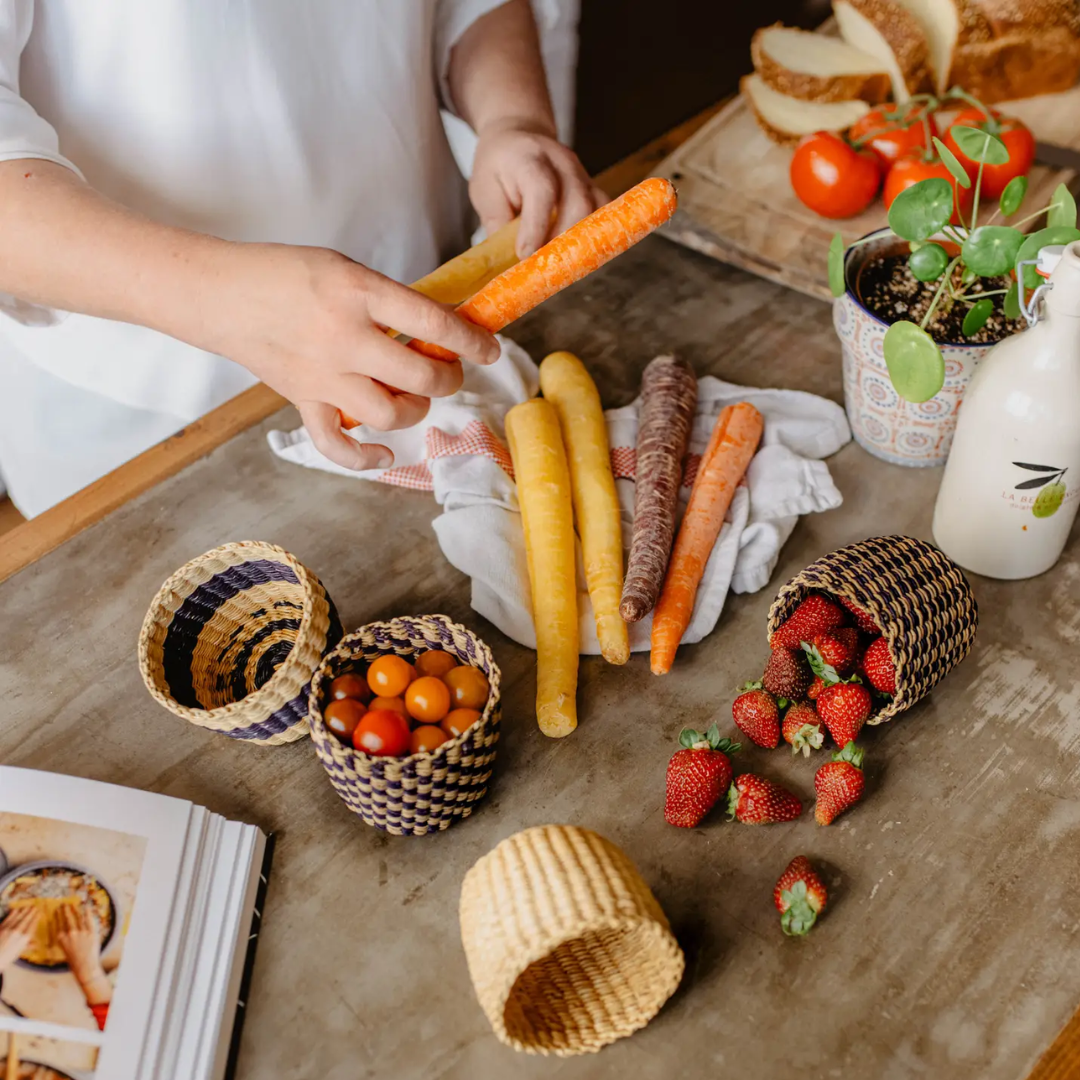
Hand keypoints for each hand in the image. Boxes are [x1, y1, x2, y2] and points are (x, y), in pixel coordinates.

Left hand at [0, 908, 35, 971]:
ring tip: (27, 907)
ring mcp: (9, 929)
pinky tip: (15, 910)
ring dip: (23, 911)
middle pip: (26, 919)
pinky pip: (8, 919)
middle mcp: (18, 932)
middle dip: (31, 912)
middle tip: (35, 907)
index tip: (39, 913)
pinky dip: (12, 914)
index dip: (36, 918)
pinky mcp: (1, 928)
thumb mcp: (19, 953)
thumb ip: (27, 946)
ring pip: (18, 917)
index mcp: (24, 938)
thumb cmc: (6, 958)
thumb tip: (35, 944)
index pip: (32, 925)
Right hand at [56, 904, 108, 1002]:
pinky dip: (88, 912)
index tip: (56, 911)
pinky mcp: (91, 932)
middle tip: (63, 904)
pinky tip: (86, 907)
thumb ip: (65, 941)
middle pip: (67, 919)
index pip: (58, 925)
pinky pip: (89, 920)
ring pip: (77, 918)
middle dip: (65, 911)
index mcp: (62, 940)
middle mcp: (70, 934)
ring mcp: (81, 932)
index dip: (57, 917)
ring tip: (72, 904)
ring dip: (75, 910)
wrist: (85, 967)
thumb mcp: (65, 951)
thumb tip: (64, 933)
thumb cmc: (75, 961)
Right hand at [198, 244, 500, 470]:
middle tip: (448, 372)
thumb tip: (436, 331)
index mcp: (358, 292)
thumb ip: (386, 300)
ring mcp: (323, 375)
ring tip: (417, 397)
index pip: (433, 323)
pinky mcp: (303, 401)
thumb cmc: (284, 274)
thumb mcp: (344, 269)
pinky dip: (365, 458)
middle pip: (420, 377)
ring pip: (390, 413)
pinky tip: (385, 454)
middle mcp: (344, 337)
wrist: (221, 294)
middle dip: (448, 379)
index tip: (490, 348)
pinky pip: (337, 446)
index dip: (472, 340)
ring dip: (416, 410)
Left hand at [469, 119, 606, 256]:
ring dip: (580, 242)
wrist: (518, 136)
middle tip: (543, 266)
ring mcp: (582, 174)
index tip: (525, 254)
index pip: (542, 190)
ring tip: (560, 264)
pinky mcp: (591, 188)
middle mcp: (562, 163)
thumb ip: (496, 222)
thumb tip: (506, 260)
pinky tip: (574, 254)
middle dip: (562, 240)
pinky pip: (603, 214)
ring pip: (595, 210)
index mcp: (530, 157)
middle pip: (578, 202)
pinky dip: (591, 237)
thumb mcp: (483, 190)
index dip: (536, 226)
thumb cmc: (498, 165)